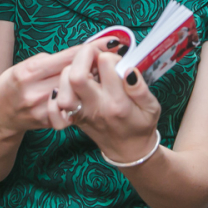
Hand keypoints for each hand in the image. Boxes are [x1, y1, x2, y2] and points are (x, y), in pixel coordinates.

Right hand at [0, 40, 105, 135]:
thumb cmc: (13, 84)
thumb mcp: (25, 65)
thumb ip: (50, 60)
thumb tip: (81, 53)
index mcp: (29, 72)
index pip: (67, 57)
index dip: (91, 48)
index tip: (109, 42)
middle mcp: (36, 92)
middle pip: (76, 76)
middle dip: (96, 66)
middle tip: (112, 59)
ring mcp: (44, 110)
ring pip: (78, 94)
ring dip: (93, 84)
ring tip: (102, 76)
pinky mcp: (50, 123)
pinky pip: (73, 111)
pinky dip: (83, 102)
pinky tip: (87, 96)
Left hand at [50, 42, 161, 164]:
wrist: (128, 151)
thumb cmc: (141, 125)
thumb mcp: (151, 107)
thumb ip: (140, 88)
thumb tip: (129, 69)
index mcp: (117, 102)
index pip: (105, 65)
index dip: (109, 56)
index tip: (116, 62)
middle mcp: (96, 107)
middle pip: (76, 75)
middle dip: (83, 56)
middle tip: (94, 56)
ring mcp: (81, 113)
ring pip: (63, 87)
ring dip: (71, 71)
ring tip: (86, 70)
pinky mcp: (72, 117)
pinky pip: (56, 106)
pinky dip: (57, 92)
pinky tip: (69, 86)